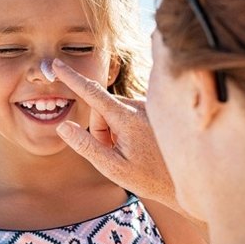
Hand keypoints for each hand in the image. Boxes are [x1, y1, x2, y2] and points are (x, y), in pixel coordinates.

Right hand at [52, 58, 179, 210]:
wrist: (188, 179)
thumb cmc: (149, 178)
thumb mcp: (112, 167)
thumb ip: (86, 145)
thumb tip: (63, 126)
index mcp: (127, 118)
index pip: (92, 93)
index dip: (71, 78)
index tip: (56, 64)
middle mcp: (139, 106)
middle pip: (101, 110)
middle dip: (100, 130)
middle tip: (114, 154)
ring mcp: (147, 107)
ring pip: (113, 113)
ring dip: (113, 131)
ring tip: (130, 152)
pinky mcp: (152, 111)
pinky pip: (126, 114)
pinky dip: (125, 129)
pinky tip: (140, 146)